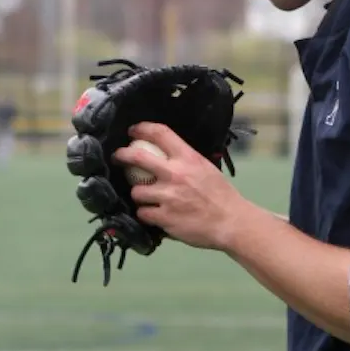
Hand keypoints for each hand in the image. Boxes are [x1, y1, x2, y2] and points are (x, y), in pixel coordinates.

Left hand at [112, 122, 256, 250]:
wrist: (231, 222)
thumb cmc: (222, 195)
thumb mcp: (206, 168)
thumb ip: (187, 161)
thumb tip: (170, 155)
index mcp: (188, 158)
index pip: (160, 133)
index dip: (142, 128)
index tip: (133, 131)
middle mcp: (175, 174)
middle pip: (137, 157)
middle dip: (122, 155)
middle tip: (118, 157)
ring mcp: (167, 197)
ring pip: (137, 191)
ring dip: (139, 195)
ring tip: (147, 198)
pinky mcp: (164, 218)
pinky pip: (143, 213)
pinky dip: (147, 214)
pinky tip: (153, 215)